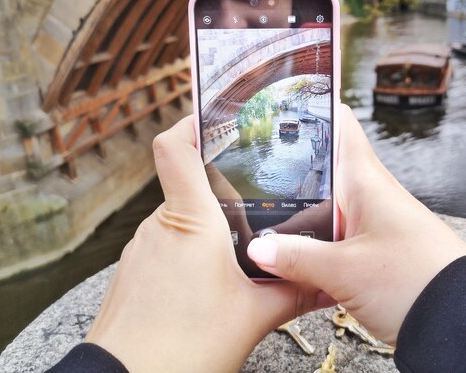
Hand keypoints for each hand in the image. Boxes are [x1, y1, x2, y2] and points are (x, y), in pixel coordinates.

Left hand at [86, 116, 323, 371]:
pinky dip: (190, 251)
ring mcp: (142, 248)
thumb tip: (330, 283)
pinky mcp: (134, 271)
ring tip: (241, 249)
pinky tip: (211, 280)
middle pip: (190, 183)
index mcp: (191, 220)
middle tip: (259, 201)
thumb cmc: (182, 349)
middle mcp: (160, 224)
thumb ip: (294, 291)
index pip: (175, 146)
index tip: (219, 117)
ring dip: (210, 227)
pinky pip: (166, 245)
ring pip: (181, 218)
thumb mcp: (253, 317)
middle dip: (224, 189)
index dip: (192, 121)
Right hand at [247, 105, 465, 345]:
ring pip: (323, 213)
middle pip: (321, 172)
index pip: (340, 125)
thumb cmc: (415, 282)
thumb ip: (297, 257)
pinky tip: (286, 268)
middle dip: (286, 175)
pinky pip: (333, 245)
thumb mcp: (345, 270)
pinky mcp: (371, 255)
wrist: (461, 324)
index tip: (279, 99)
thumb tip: (257, 248)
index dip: (313, 107)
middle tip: (246, 173)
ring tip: (254, 223)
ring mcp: (370, 227)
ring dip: (296, 221)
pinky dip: (311, 253)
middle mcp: (368, 196)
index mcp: (365, 181)